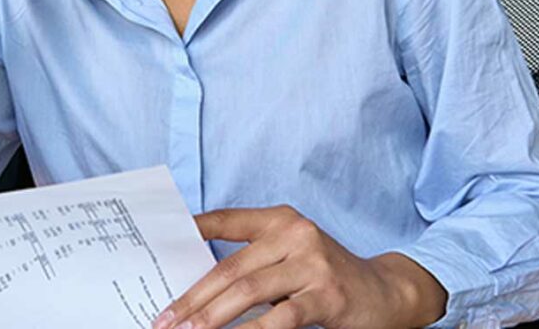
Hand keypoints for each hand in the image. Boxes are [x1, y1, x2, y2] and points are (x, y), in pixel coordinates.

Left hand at [152, 206, 448, 328]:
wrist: (383, 292)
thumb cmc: (325, 277)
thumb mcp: (290, 256)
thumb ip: (254, 260)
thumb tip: (198, 287)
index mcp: (280, 219)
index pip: (224, 220)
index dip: (189, 232)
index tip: (155, 250)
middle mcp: (295, 234)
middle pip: (230, 268)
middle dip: (192, 298)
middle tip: (165, 319)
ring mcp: (312, 263)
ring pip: (248, 292)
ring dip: (211, 318)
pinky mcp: (326, 295)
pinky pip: (280, 317)